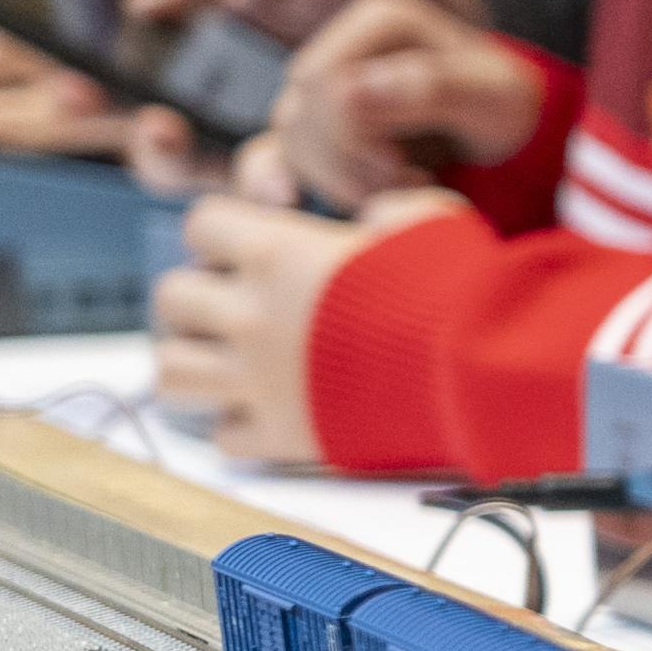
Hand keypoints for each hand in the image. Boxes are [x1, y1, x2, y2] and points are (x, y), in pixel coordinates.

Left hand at [150, 185, 460, 468]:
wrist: (480, 372)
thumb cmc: (459, 293)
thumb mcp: (430, 221)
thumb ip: (386, 213)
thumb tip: (373, 219)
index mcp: (279, 254)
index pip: (200, 225)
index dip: (224, 232)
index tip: (250, 247)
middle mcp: (253, 316)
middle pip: (170, 298)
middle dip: (197, 298)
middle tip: (233, 306)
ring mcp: (259, 381)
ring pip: (171, 372)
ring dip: (194, 364)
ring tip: (227, 362)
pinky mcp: (282, 436)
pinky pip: (224, 437)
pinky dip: (238, 425)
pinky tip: (269, 411)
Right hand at [205, 0, 546, 212]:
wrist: (514, 135)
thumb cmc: (508, 106)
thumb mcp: (490, 96)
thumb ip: (429, 88)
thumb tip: (351, 93)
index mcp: (379, 21)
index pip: (322, 83)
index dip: (351, 136)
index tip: (403, 166)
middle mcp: (340, 48)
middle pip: (297, 117)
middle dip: (346, 166)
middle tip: (408, 184)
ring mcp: (322, 90)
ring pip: (286, 144)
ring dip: (338, 184)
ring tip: (402, 190)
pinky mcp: (316, 128)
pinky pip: (276, 162)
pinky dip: (314, 191)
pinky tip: (358, 204)